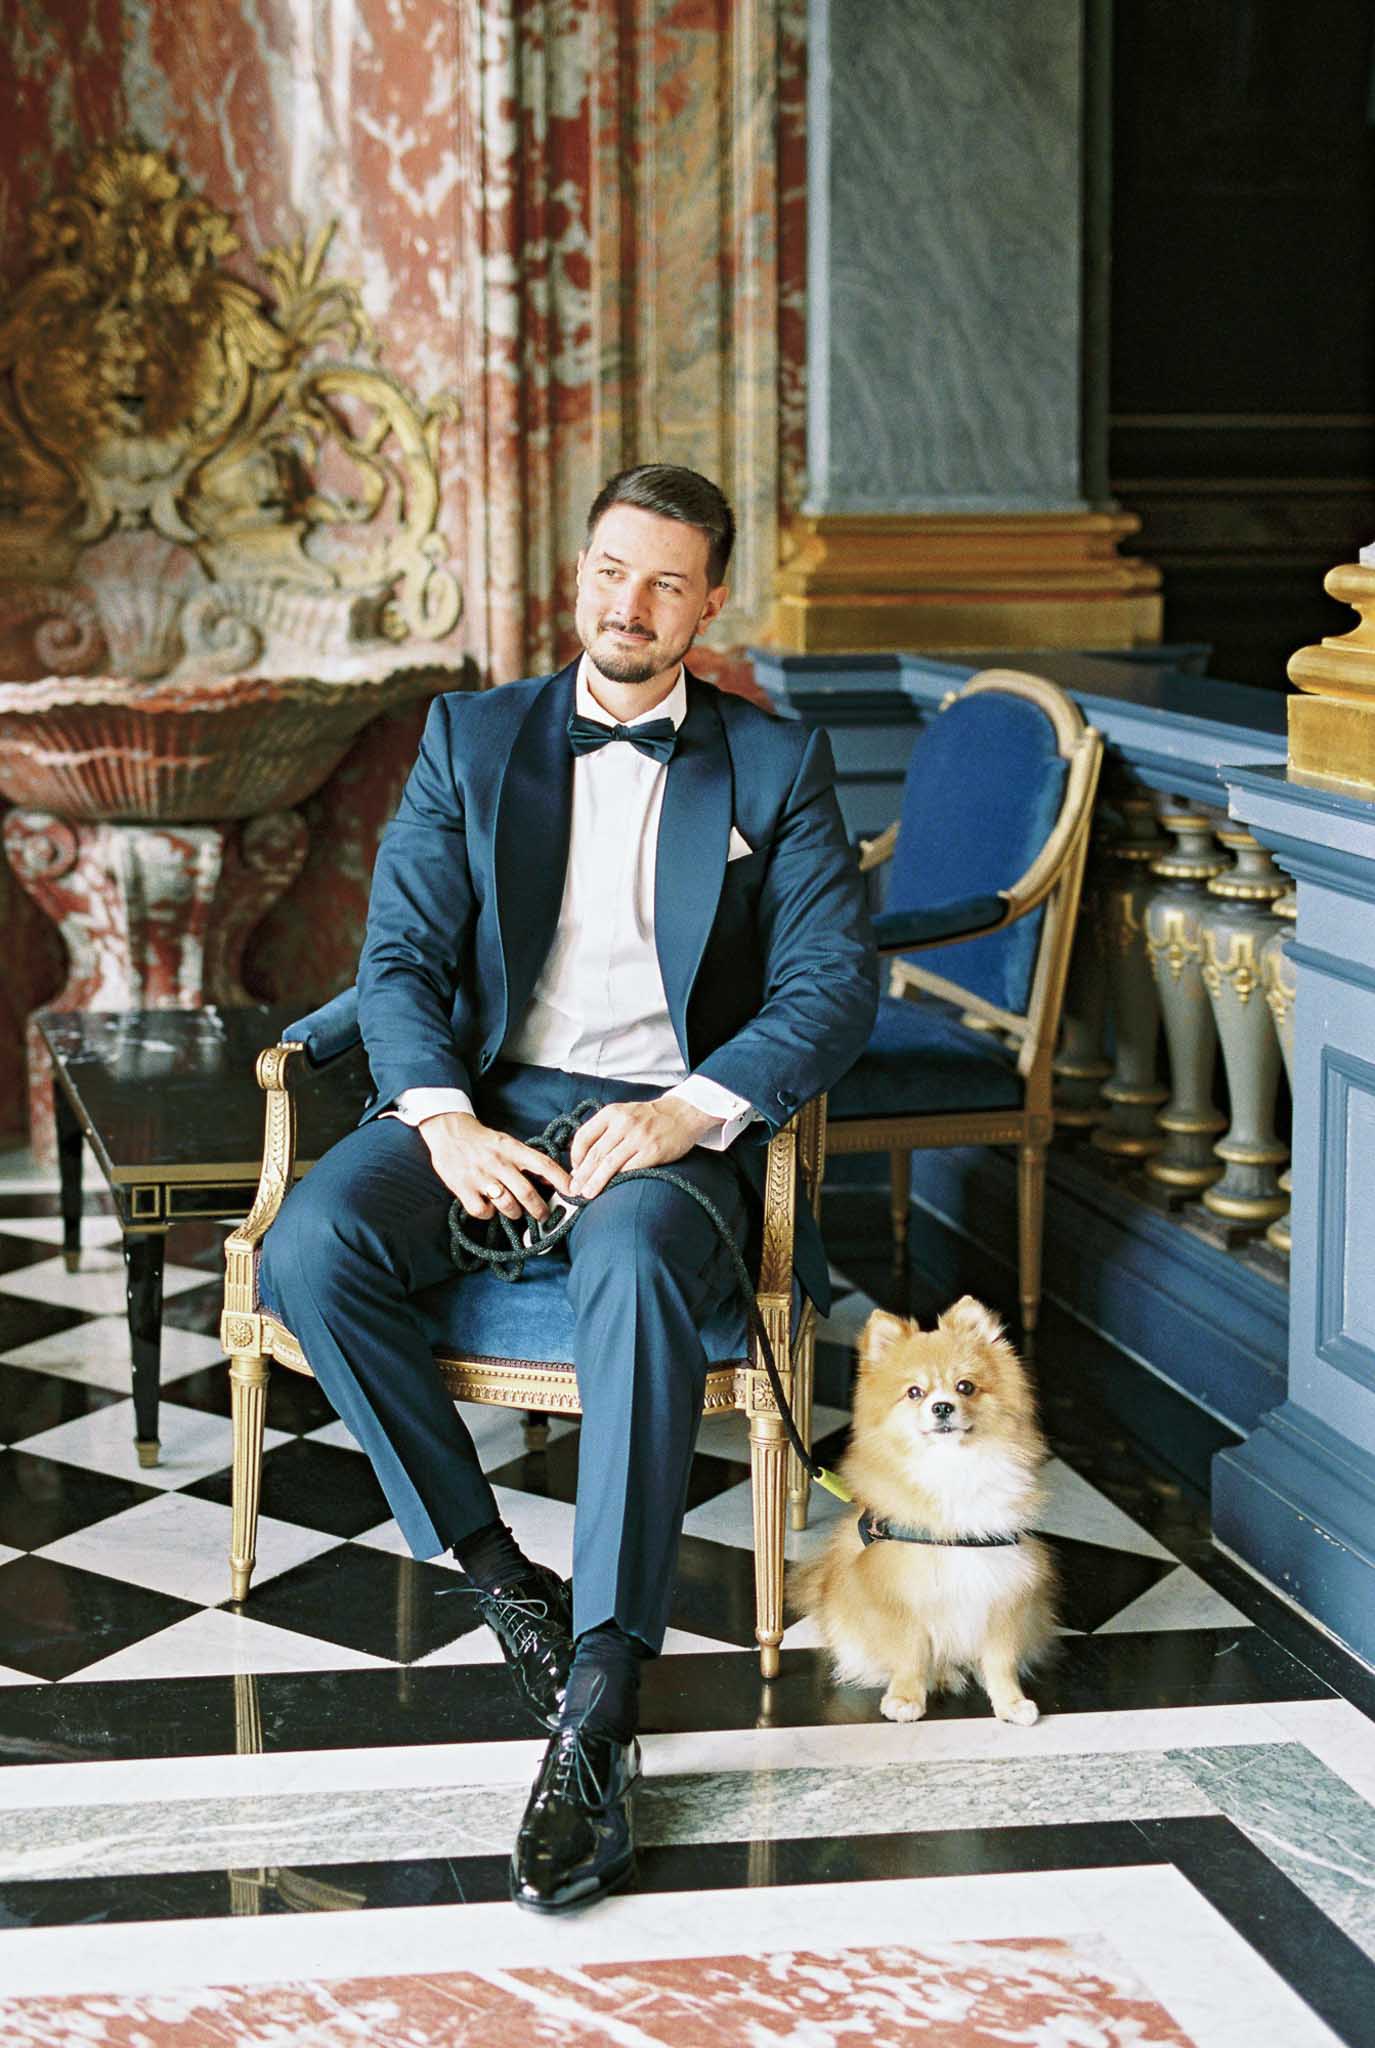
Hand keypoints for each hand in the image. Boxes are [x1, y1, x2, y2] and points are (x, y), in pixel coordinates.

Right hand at [417, 1111, 572, 1222]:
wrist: (449, 1131)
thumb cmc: (483, 1141)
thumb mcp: (508, 1143)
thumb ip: (526, 1160)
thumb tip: (550, 1180)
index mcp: (513, 1149)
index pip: (543, 1164)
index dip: (561, 1180)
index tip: (573, 1192)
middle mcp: (499, 1162)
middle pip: (526, 1192)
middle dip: (540, 1209)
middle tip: (544, 1215)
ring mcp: (480, 1176)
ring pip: (507, 1205)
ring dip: (516, 1213)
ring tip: (516, 1212)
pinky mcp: (463, 1188)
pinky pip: (483, 1211)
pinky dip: (489, 1214)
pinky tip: (489, 1206)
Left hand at [568, 1096, 721, 1199]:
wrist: (682, 1113)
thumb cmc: (649, 1118)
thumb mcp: (623, 1113)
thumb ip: (604, 1132)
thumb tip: (583, 1162)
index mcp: (612, 1113)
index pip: (584, 1136)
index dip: (575, 1157)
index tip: (574, 1171)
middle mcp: (623, 1123)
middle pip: (595, 1154)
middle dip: (582, 1175)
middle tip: (574, 1190)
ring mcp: (638, 1137)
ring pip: (609, 1164)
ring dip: (595, 1181)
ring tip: (587, 1194)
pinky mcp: (652, 1150)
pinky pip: (630, 1169)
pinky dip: (618, 1180)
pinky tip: (611, 1189)